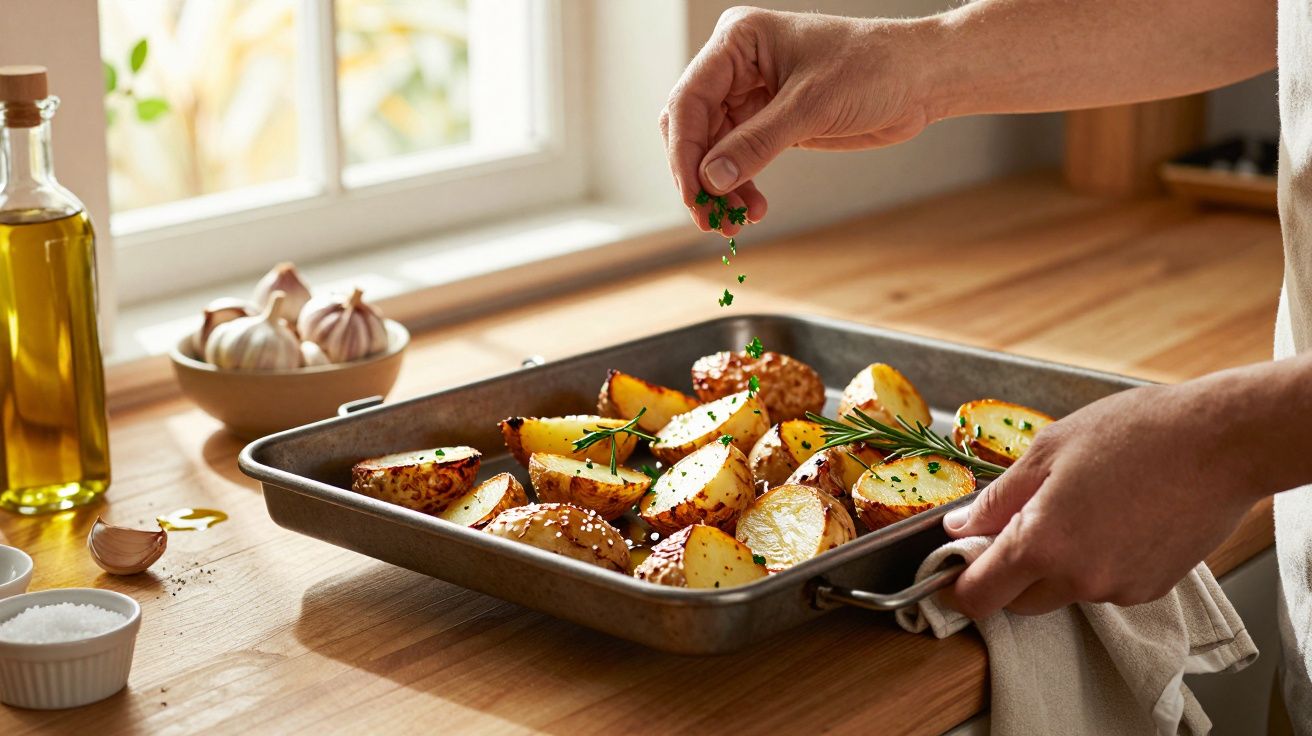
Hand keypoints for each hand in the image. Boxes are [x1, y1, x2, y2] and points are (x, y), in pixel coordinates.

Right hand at [660, 7, 936, 234]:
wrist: (919, 78)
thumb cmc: (873, 68)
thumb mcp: (812, 106)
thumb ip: (756, 143)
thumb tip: (710, 179)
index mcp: (738, 41)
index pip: (689, 100)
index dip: (685, 152)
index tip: (694, 195)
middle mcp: (736, 65)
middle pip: (693, 127)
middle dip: (699, 175)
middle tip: (710, 217)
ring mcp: (751, 93)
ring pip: (713, 149)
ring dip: (720, 188)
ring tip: (735, 222)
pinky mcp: (769, 120)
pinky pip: (738, 157)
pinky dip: (741, 185)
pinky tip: (753, 208)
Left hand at [940, 380, 1270, 618]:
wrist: (1222, 442)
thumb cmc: (1136, 434)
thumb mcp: (1048, 451)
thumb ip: (997, 499)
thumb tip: (959, 526)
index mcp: (1043, 543)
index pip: (979, 597)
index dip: (958, 586)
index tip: (953, 568)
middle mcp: (1079, 579)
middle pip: (1018, 601)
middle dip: (1007, 572)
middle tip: (1018, 523)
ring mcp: (1118, 589)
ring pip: (1062, 592)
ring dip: (1055, 564)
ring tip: (1080, 507)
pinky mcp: (1150, 590)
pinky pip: (1102, 586)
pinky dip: (1095, 562)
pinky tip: (1114, 519)